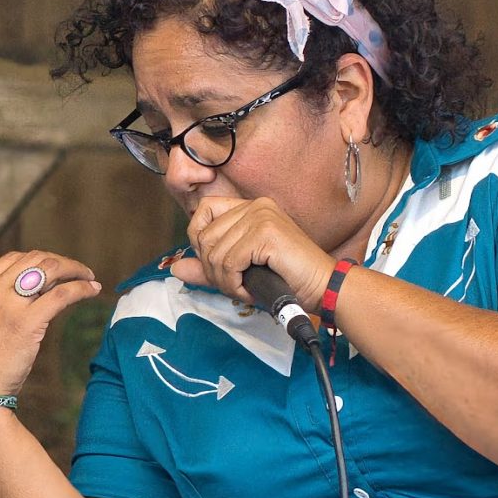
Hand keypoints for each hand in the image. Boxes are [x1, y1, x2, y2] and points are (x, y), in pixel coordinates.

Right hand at [0, 250, 102, 403]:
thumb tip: (32, 295)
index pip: (14, 258)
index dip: (40, 259)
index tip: (56, 270)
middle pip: (34, 258)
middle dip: (61, 262)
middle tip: (79, 272)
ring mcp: (7, 304)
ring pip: (50, 269)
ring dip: (74, 269)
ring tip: (89, 278)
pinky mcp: (26, 322)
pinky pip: (62, 294)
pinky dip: (82, 288)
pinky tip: (92, 290)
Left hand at [166, 196, 336, 309]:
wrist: (322, 288)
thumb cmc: (286, 280)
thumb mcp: (240, 272)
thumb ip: (209, 267)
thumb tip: (175, 268)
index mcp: (251, 207)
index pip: (203, 211)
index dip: (200, 241)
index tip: (216, 265)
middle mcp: (256, 206)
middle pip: (205, 236)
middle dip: (213, 270)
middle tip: (234, 286)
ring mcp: (262, 216)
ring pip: (214, 253)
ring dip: (224, 281)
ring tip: (244, 290)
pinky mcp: (266, 232)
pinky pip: (229, 262)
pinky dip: (234, 284)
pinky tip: (250, 291)